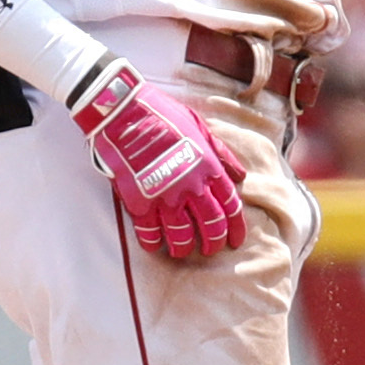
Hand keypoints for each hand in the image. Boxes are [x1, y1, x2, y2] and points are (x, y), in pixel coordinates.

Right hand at [68, 58, 245, 260]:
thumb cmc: (163, 115)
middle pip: (210, 225)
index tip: (235, 240)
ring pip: (182, 235)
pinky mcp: (140, 202)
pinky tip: (154, 246)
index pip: (230, 206)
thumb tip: (240, 175)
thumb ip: (222, 154)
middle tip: (210, 250)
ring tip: (181, 252)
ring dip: (184, 248)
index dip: (235, 227)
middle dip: (213, 243)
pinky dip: (153, 243)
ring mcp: (165, 196)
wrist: (124, 112)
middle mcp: (191, 186)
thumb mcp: (200, 127)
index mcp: (209, 168)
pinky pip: (149, 232)